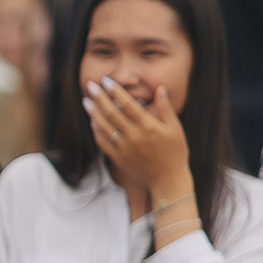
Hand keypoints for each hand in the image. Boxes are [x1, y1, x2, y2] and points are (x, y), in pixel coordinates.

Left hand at [82, 76, 191, 200]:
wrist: (168, 180)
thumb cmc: (175, 153)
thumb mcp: (175, 129)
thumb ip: (166, 109)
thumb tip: (160, 89)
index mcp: (148, 126)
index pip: (128, 104)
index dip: (116, 91)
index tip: (106, 81)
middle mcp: (134, 136)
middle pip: (112, 113)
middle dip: (100, 98)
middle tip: (91, 85)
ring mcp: (124, 148)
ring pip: (104, 127)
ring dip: (94, 113)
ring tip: (86, 100)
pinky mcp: (118, 158)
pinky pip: (103, 143)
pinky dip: (96, 131)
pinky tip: (93, 122)